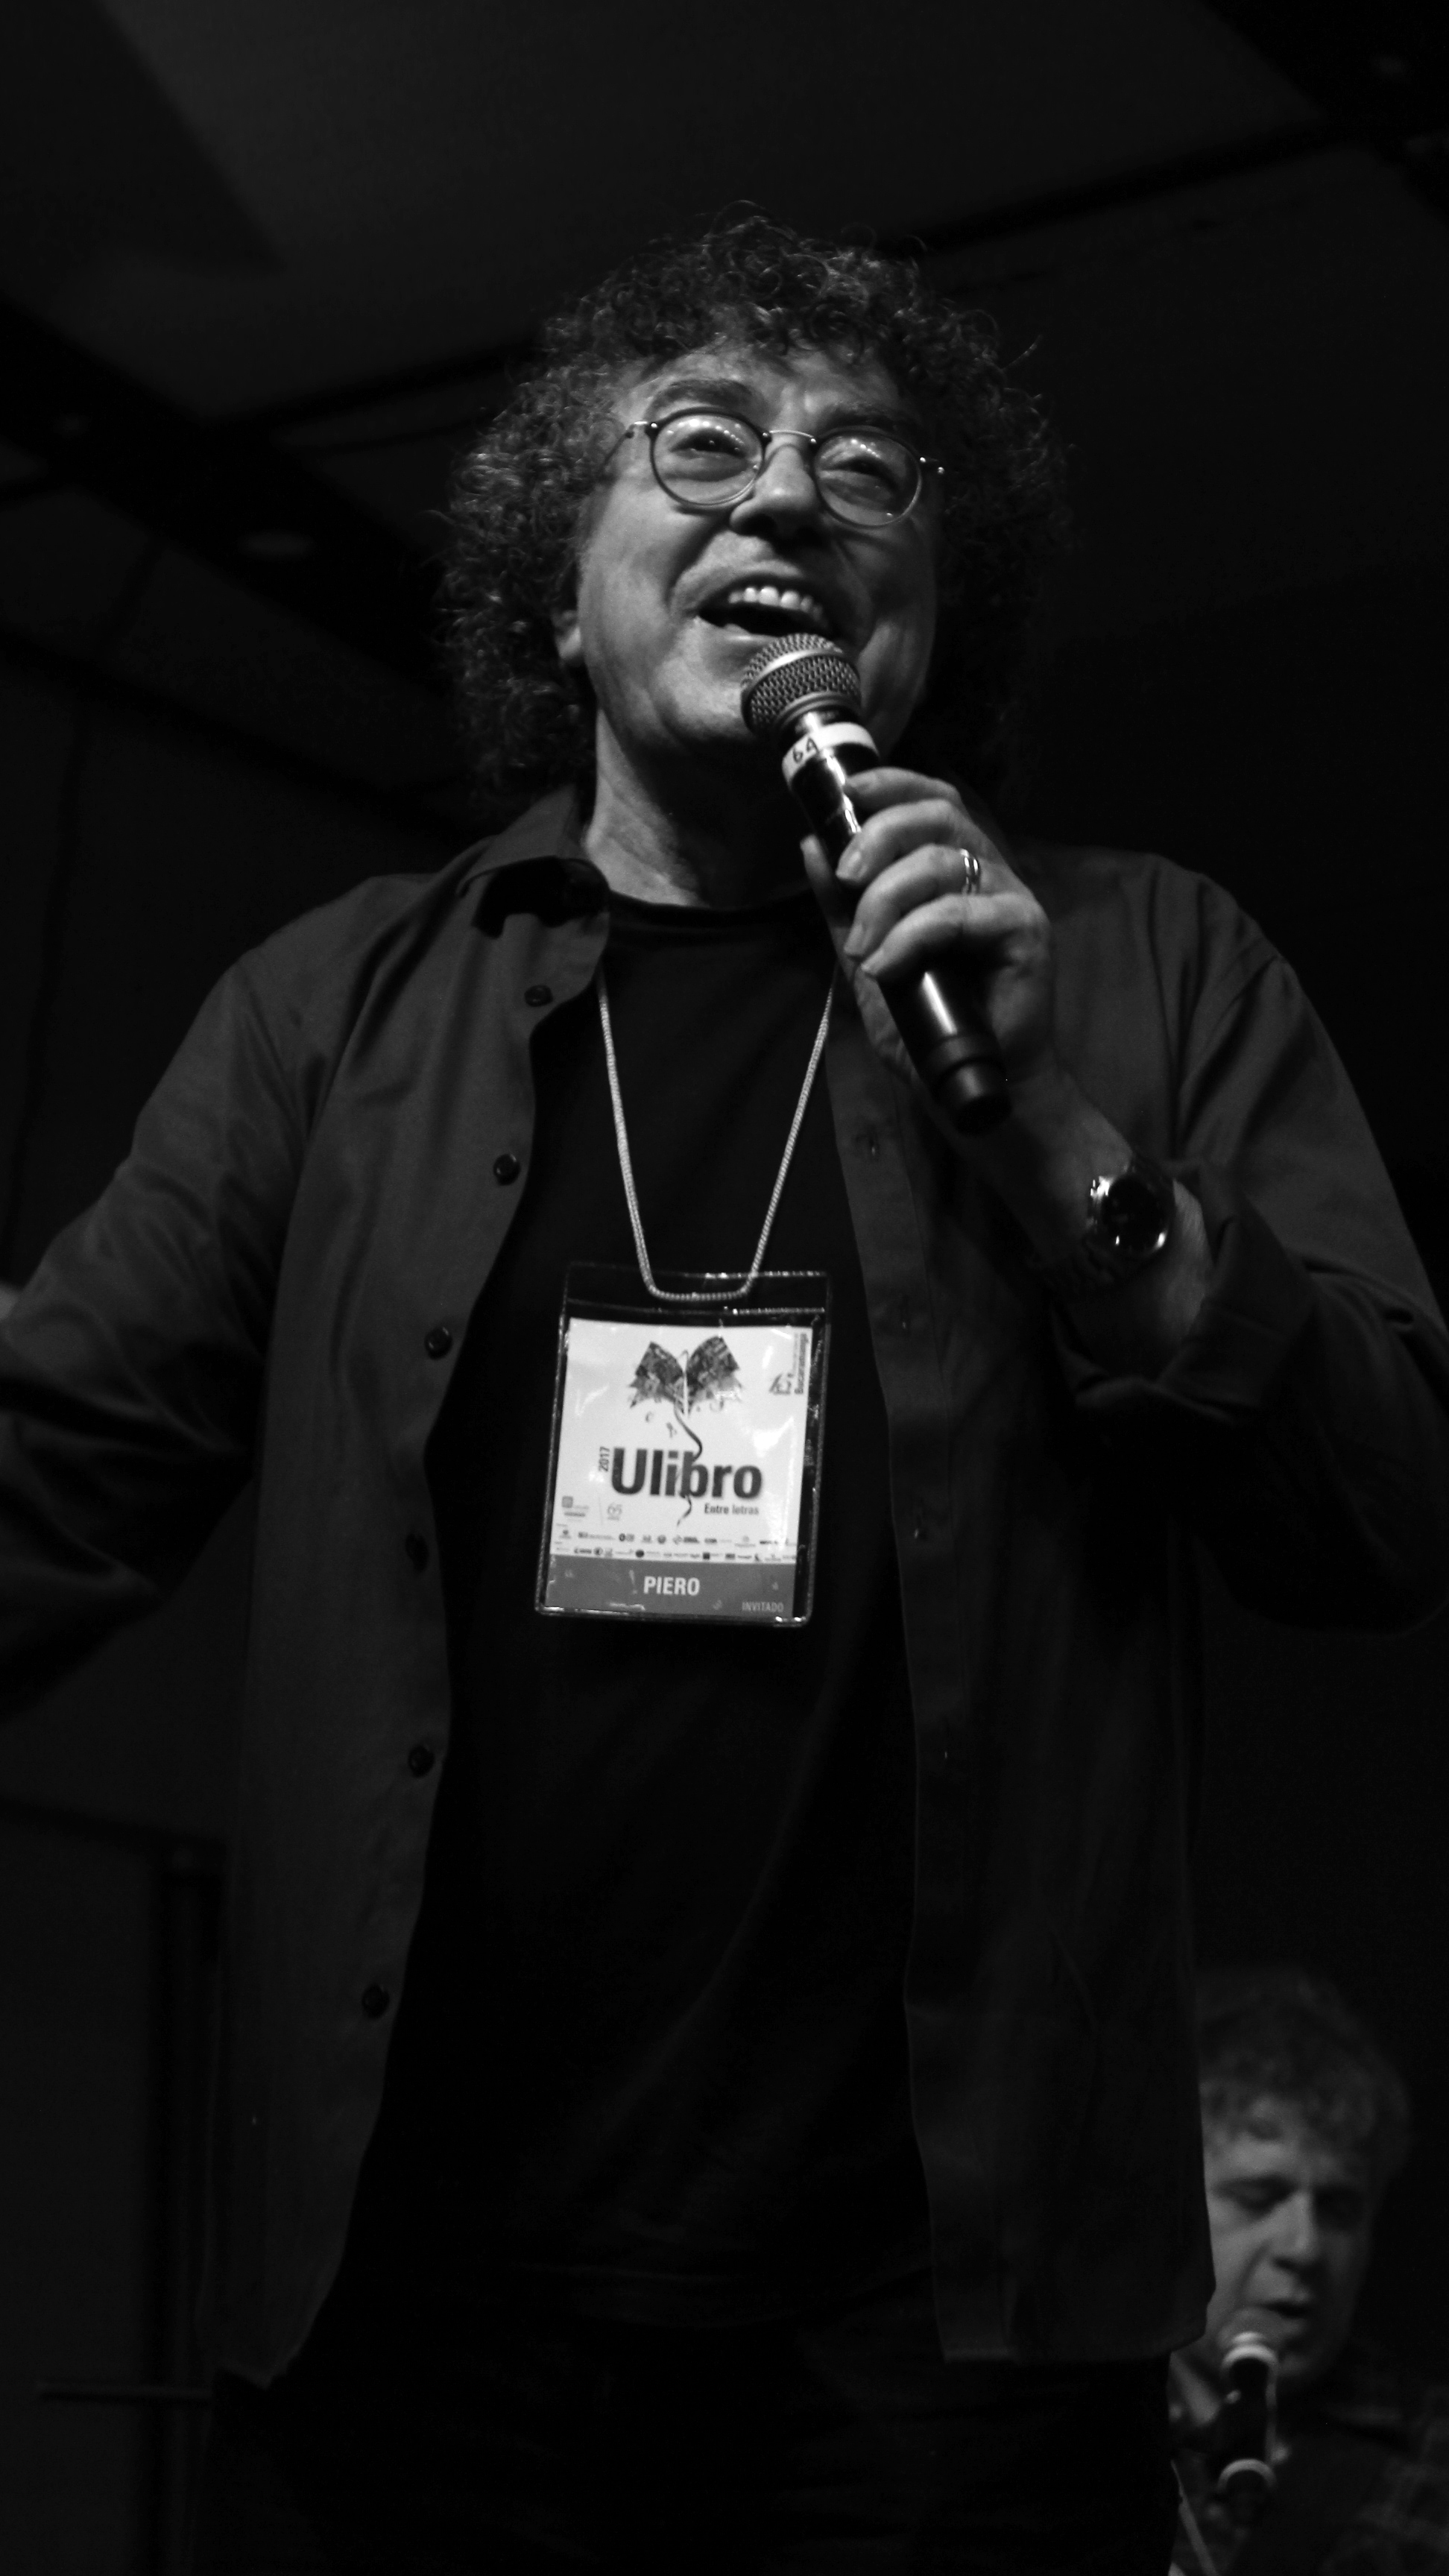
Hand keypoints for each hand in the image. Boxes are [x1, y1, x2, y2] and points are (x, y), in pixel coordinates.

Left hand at [798, 768, 1059, 1098]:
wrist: (963, 1086)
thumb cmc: (925, 1025)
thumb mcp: (867, 958)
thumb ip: (843, 906)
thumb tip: (811, 845)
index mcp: (958, 871)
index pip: (933, 802)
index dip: (893, 785)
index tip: (847, 793)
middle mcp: (989, 875)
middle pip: (939, 816)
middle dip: (880, 836)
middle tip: (846, 878)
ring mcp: (1011, 901)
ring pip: (942, 863)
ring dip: (886, 898)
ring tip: (862, 949)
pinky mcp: (1026, 933)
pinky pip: (958, 914)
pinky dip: (912, 936)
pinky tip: (886, 966)